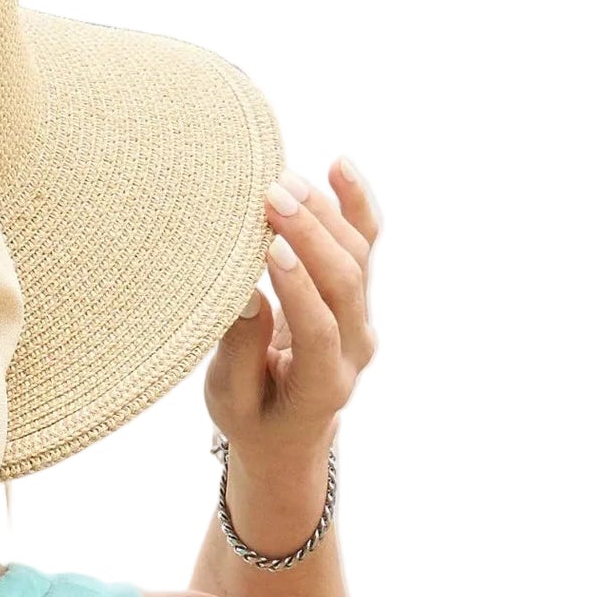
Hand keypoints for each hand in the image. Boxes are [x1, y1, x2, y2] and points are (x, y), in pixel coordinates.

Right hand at [206, 159, 379, 477]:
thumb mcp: (232, 401)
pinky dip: (354, 204)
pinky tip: (339, 166)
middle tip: (272, 197)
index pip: (320, 328)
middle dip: (310, 236)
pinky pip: (365, 244)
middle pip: (345, 283)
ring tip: (284, 181)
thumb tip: (247, 295)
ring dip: (323, 214)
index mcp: (323, 384)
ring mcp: (362, 319)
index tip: (269, 248)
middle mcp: (355, 349)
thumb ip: (240, 353)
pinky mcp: (357, 296)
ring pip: (357, 257)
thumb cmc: (252, 417)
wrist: (290, 430)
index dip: (298, 287)